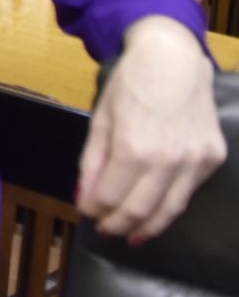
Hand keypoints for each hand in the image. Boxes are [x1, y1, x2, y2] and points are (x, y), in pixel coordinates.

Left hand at [76, 16, 225, 241]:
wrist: (173, 60)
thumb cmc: (130, 85)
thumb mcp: (101, 120)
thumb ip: (92, 162)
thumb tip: (84, 197)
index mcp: (133, 148)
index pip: (111, 197)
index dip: (96, 210)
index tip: (87, 213)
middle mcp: (168, 160)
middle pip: (140, 209)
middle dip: (119, 225)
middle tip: (106, 231)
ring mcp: (195, 161)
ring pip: (170, 209)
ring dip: (147, 227)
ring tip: (131, 236)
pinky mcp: (213, 158)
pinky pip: (189, 191)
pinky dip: (171, 206)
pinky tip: (157, 212)